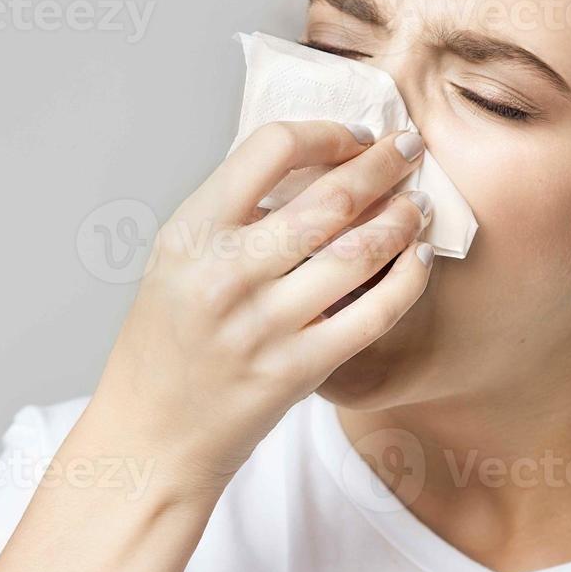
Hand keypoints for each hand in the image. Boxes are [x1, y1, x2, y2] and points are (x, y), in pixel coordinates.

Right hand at [84, 120, 434, 488]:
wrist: (151, 438)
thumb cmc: (166, 345)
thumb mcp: (175, 263)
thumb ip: (231, 215)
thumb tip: (311, 164)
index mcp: (191, 234)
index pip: (270, 149)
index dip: (325, 133)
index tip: (353, 135)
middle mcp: (227, 274)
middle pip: (331, 197)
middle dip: (384, 164)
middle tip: (410, 148)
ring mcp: (265, 325)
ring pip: (361, 250)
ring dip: (404, 217)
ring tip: (419, 204)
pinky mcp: (299, 369)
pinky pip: (375, 312)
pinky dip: (408, 277)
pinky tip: (419, 256)